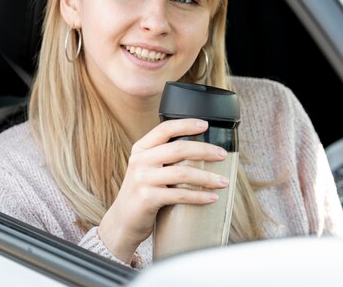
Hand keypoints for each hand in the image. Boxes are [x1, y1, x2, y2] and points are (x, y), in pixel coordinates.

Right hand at [98, 118, 229, 262]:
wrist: (123, 221)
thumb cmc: (142, 193)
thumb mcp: (146, 169)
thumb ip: (163, 157)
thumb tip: (199, 148)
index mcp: (140, 149)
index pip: (164, 129)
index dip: (186, 124)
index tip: (205, 125)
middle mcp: (140, 161)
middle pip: (178, 149)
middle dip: (205, 150)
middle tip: (222, 155)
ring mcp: (142, 179)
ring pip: (182, 173)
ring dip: (207, 177)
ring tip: (223, 181)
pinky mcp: (147, 198)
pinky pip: (179, 194)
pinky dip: (199, 196)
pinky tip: (212, 198)